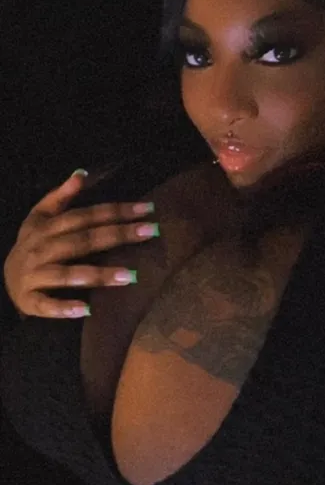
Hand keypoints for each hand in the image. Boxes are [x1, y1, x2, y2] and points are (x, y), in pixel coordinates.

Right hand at [4, 169, 159, 318]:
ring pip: (68, 274)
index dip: (115, 211)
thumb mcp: (40, 218)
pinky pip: (47, 305)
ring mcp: (35, 275)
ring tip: (130, 276)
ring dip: (98, 275)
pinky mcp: (30, 300)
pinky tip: (86, 310)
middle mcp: (41, 248)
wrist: (5, 280)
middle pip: (83, 241)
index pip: (85, 216)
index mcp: (47, 227)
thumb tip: (82, 173)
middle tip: (150, 232)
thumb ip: (60, 196)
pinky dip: (64, 308)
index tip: (147, 209)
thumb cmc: (32, 246)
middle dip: (117, 235)